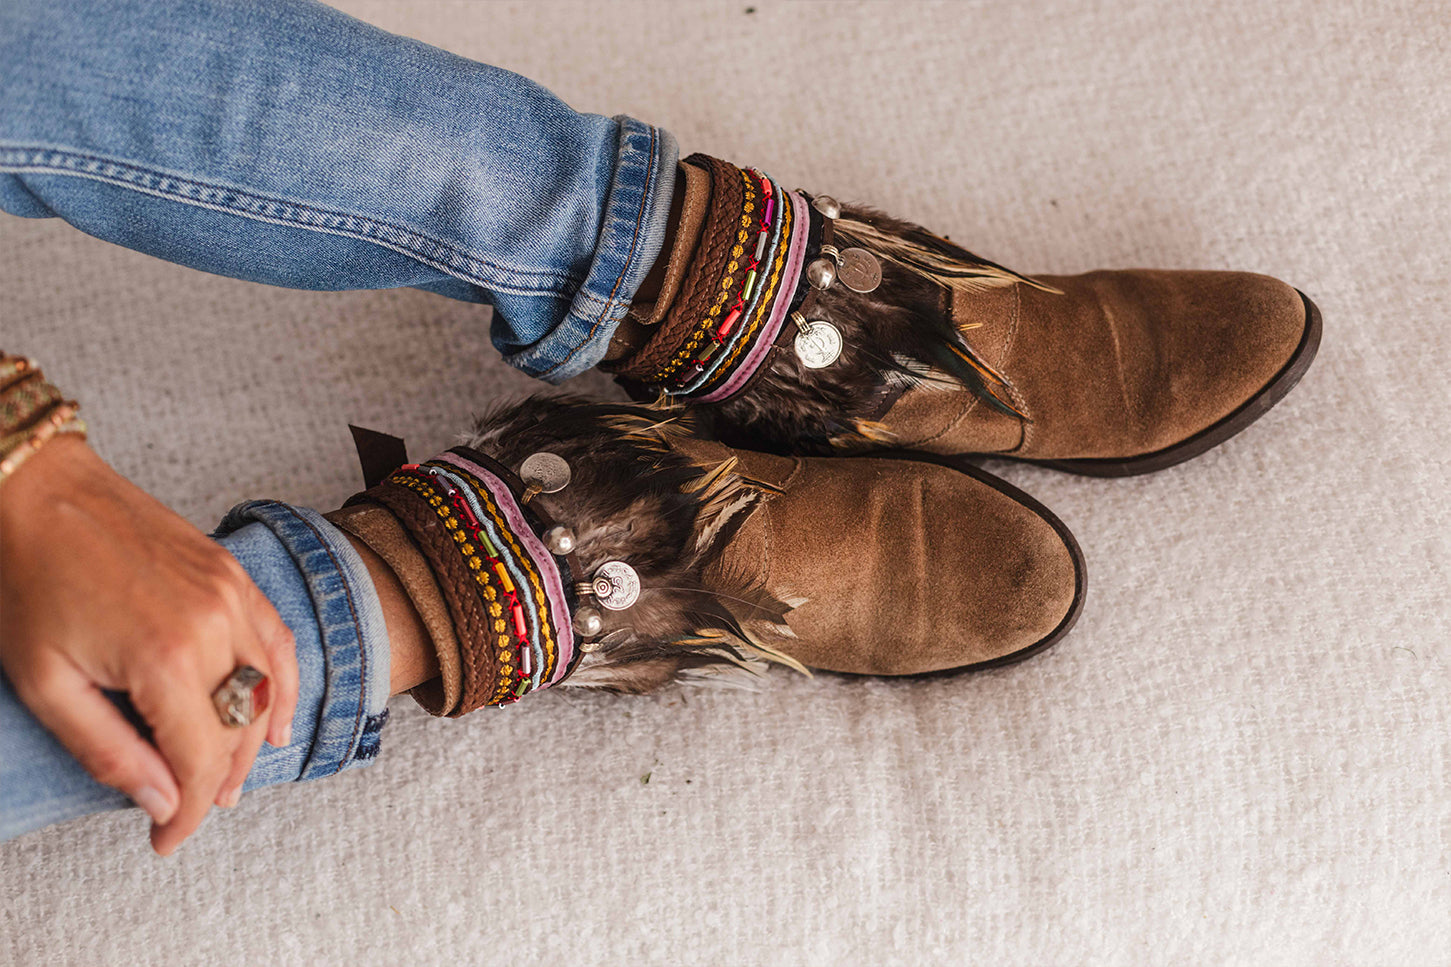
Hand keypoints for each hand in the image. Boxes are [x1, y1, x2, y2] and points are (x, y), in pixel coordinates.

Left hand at [0, 435, 297, 853]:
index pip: (199, 761)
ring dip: (252, 742)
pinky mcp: (233, 575)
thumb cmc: (29, 579)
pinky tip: (276, 716)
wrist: (37, 491)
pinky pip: (277, 640)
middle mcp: (214, 627)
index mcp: (165, 660)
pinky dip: (285, 684)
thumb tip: (157, 798)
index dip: (187, 813)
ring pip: (268, 690)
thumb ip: (106, 749)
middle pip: (238, 731)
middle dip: (216, 783)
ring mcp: (232, 595)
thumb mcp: (45, 682)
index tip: (167, 840)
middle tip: (188, 813)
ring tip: (231, 779)